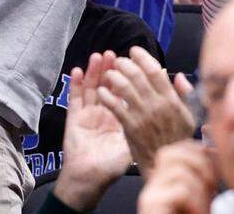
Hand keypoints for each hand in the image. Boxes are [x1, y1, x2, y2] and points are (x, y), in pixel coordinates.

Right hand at [53, 51, 132, 211]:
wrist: (90, 179)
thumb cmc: (112, 165)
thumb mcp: (133, 145)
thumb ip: (144, 126)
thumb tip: (159, 108)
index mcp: (120, 118)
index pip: (125, 92)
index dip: (128, 76)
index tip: (132, 62)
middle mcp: (104, 113)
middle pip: (108, 86)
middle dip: (111, 69)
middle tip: (114, 55)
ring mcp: (88, 114)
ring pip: (91, 87)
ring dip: (94, 71)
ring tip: (98, 56)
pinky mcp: (74, 117)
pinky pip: (74, 98)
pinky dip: (75, 84)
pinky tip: (77, 71)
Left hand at [97, 47, 195, 174]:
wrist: (166, 165)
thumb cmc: (177, 140)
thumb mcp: (188, 116)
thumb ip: (184, 95)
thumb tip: (177, 75)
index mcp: (172, 100)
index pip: (156, 71)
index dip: (143, 57)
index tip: (134, 51)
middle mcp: (157, 105)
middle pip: (137, 76)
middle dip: (125, 64)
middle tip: (118, 60)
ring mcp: (143, 116)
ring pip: (125, 88)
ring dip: (114, 77)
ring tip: (109, 74)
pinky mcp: (130, 127)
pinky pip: (115, 106)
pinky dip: (107, 96)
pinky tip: (102, 91)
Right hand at [137, 140, 217, 213]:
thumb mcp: (201, 196)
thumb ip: (204, 175)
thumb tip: (213, 149)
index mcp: (163, 177)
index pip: (178, 148)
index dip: (199, 153)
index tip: (214, 173)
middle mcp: (152, 182)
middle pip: (171, 153)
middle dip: (199, 165)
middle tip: (211, 188)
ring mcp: (149, 193)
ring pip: (179, 172)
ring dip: (200, 191)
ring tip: (203, 208)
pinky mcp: (150, 204)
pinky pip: (181, 191)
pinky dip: (196, 203)